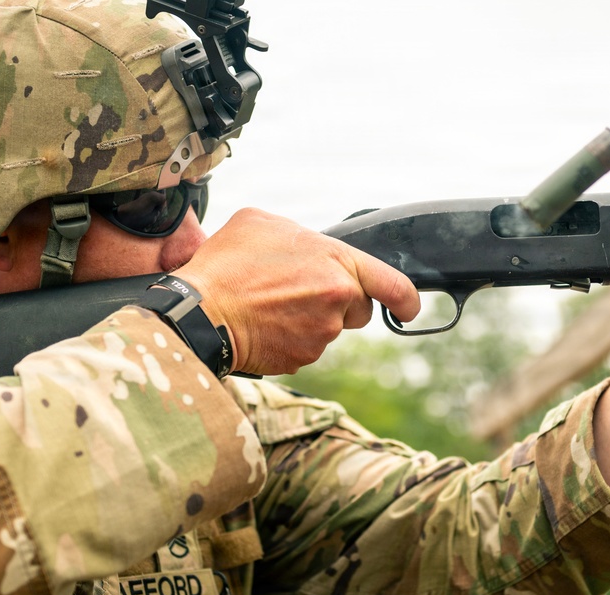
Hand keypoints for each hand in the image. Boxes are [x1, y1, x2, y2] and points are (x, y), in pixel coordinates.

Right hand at [173, 208, 419, 375]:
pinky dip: (290, 337)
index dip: (406, 299)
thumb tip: (305, 245)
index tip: (409, 308)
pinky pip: (306, 347)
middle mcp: (337, 301)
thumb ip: (298, 232)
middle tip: (299, 291)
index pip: (392, 284)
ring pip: (329, 328)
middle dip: (339, 302)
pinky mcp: (303, 358)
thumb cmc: (227, 264)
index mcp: (336, 263)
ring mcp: (321, 334)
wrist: (200, 313)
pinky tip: (264, 323)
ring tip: (269, 303)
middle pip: (357, 308)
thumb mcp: (261, 222)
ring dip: (309, 318)